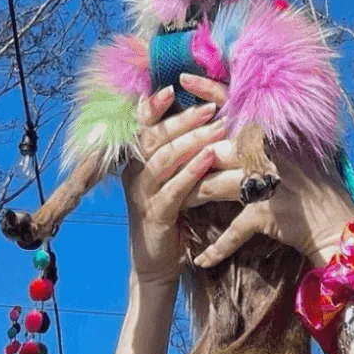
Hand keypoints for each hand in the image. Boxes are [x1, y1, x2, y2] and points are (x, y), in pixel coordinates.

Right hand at [122, 79, 227, 284]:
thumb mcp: (168, 182)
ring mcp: (142, 194)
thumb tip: (199, 122)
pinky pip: (174, 189)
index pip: (141, 127)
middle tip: (211, 106)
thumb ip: (175, 156)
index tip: (172, 87)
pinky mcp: (156, 215)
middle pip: (154, 138)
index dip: (153, 106)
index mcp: (136, 162)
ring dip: (192, 140)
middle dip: (183, 119)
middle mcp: (134, 174)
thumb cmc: (168, 218)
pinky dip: (192, 171)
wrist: (155, 265)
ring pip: (164, 159)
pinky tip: (209, 158)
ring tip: (218, 127)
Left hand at [175, 78, 353, 269]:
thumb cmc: (315, 186)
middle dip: (185, 160)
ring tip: (174, 206)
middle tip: (163, 166)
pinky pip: (233, 230)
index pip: (236, 105)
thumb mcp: (294, 151)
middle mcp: (267, 152)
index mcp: (272, 133)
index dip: (208, 90)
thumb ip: (266, 135)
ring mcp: (266, 182)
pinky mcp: (266, 213)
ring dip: (190, 198)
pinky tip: (201, 259)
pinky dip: (217, 247)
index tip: (182, 76)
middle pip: (211, 149)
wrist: (339, 223)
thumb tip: (234, 119)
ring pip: (212, 185)